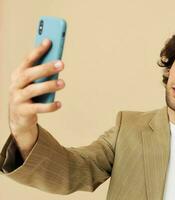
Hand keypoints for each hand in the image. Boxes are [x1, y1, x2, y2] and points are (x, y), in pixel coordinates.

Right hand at [8, 39, 64, 157]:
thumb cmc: (31, 95)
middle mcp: (15, 85)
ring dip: (48, 86)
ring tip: (63, 83)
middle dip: (45, 68)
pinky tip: (59, 104)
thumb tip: (58, 61)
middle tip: (62, 64)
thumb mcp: (34, 83)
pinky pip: (37, 108)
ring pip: (32, 90)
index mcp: (18, 74)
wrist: (19, 118)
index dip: (38, 50)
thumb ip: (43, 73)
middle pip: (29, 74)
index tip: (49, 41)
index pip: (27, 60)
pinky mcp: (23, 112)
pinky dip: (49, 106)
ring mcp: (17, 99)